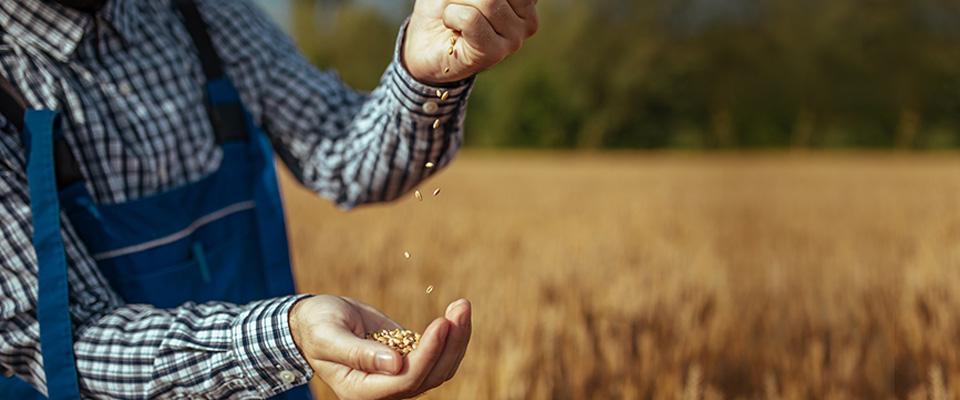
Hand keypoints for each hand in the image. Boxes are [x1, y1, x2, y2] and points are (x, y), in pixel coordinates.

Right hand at [289, 295, 471, 399]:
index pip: (406, 380)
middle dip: (451, 343)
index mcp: (362, 390)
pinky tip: (457, 312)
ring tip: (462, 305)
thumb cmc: (316, 327)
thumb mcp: (329, 336)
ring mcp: (399, 375)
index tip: (441, 323)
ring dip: (457, 338)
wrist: (315, 321)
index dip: (428, 354)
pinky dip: (452, 335)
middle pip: (431, 376)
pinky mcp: (408, 358)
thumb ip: (358, 353)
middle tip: (461, 306)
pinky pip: (438, 354)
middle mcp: (384, 388)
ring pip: (440, 367)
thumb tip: (395, 364)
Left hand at [403, 0, 538, 83]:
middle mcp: (528, 20)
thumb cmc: (445, 7)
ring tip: (455, 15)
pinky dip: (451, 16)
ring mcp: (514, 40)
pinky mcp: (493, 54)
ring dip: (458, 2)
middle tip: (458, 5)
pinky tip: (450, 25)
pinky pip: (471, 19)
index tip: (468, 0)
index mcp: (526, 1)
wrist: (424, 43)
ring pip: (489, 1)